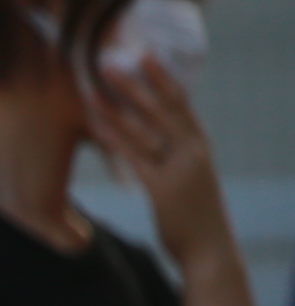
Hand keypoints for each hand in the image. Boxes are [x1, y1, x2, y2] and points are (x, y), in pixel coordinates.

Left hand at [89, 59, 229, 271]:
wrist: (210, 251)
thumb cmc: (195, 215)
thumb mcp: (189, 179)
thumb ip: (176, 158)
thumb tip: (158, 143)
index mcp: (199, 146)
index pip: (181, 104)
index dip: (163, 78)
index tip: (146, 54)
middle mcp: (193, 151)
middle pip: (163, 108)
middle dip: (138, 81)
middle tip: (112, 59)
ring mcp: (180, 168)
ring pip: (146, 128)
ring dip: (118, 104)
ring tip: (95, 84)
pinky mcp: (163, 188)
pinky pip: (135, 157)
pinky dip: (115, 137)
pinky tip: (97, 122)